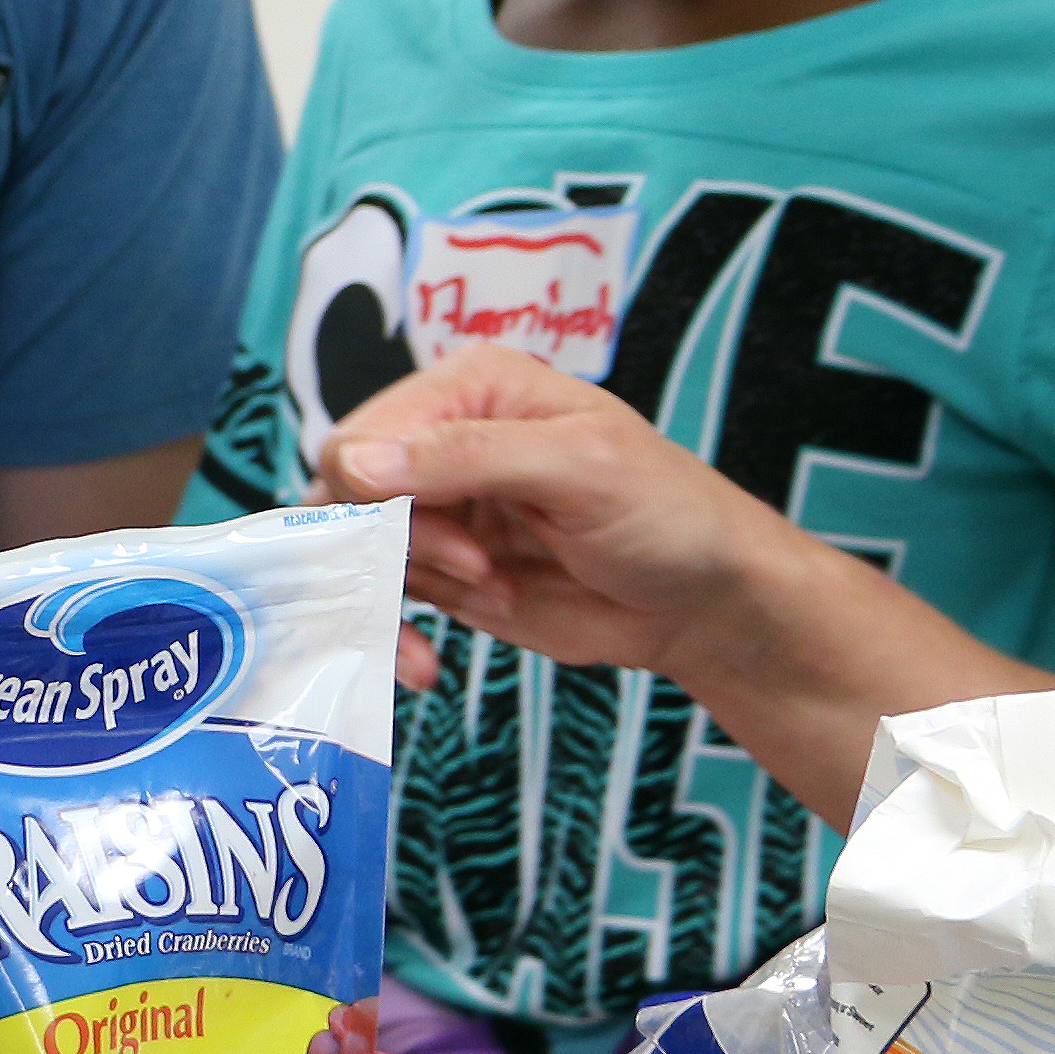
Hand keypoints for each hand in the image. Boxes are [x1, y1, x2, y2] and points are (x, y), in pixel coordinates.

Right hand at [318, 349, 778, 682]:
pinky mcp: (449, 575)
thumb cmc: (666, 512)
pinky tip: (427, 665)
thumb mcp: (578, 466)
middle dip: (397, 549)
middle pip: (348, 497)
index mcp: (469, 388)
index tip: (453, 543)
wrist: (706, 604)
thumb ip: (467, 456)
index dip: (379, 497)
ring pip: (360, 556)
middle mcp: (443, 444)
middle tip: (478, 573)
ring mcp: (444, 513)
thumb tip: (357, 463)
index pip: (364, 437)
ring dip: (412, 594)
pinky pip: (385, 603)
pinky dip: (396, 637)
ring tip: (497, 596)